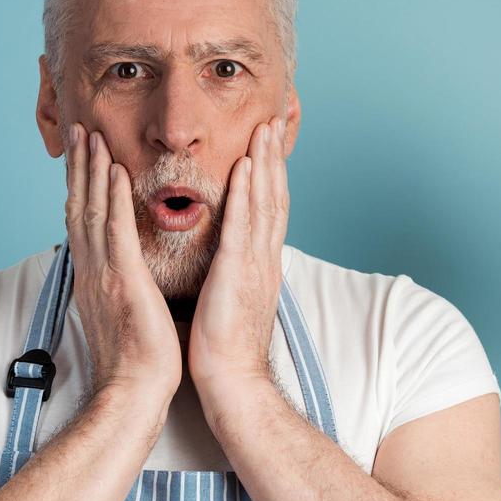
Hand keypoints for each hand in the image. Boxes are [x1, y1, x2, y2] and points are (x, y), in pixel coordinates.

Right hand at [64, 124, 180, 406]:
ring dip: (91, 169)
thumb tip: (121, 275)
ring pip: (93, 210)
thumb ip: (118, 288)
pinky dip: (113, 197)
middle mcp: (92, 270)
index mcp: (94, 278)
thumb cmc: (136, 361)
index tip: (83, 157)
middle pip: (80, 206)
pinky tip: (114, 170)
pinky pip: (116, 229)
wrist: (135, 390)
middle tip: (78, 130)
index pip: (84, 222)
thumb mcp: (123, 315)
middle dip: (79, 167)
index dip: (81, 186)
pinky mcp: (122, 279)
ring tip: (92, 134)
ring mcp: (103, 273)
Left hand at [189, 116, 289, 400]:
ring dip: (265, 162)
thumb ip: (232, 275)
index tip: (268, 142)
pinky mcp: (239, 274)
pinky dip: (247, 193)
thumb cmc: (225, 350)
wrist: (232, 383)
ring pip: (264, 202)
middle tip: (275, 118)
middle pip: (273, 196)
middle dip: (274, 155)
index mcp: (260, 265)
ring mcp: (255, 265)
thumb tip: (226, 262)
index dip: (271, 174)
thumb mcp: (230, 302)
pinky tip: (247, 166)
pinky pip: (244, 225)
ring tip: (264, 127)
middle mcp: (264, 259)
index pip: (268, 209)